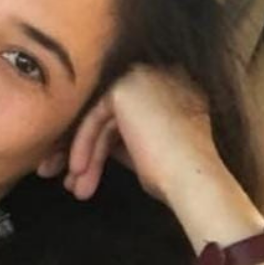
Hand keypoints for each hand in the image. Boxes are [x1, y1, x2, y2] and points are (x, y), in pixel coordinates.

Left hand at [61, 65, 226, 207]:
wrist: (192, 180)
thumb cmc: (175, 175)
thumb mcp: (144, 148)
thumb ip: (122, 135)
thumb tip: (89, 140)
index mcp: (171, 89)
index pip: (123, 114)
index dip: (100, 145)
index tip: (82, 172)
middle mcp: (160, 76)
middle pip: (109, 116)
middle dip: (85, 151)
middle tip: (71, 181)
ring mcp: (143, 78)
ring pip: (100, 119)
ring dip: (84, 155)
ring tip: (74, 188)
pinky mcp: (124, 88)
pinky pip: (94, 118)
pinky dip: (83, 145)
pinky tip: (78, 171)